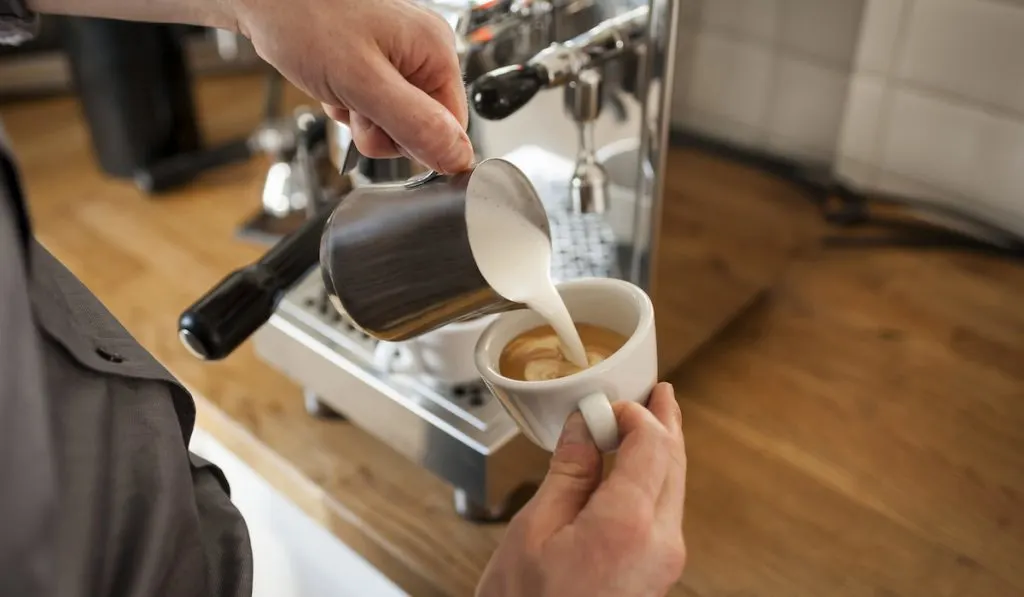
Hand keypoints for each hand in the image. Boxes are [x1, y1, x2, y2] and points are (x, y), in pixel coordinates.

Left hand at [231, 0, 472, 172]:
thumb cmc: (303, 18)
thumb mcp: (363, 82)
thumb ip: (414, 124)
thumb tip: (457, 158)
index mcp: (435, 52)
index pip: (452, 127)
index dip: (417, 143)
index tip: (381, 130)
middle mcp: (422, 52)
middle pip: (421, 126)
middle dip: (382, 129)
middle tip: (353, 106)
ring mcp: (398, 56)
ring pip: (393, 120)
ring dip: (361, 118)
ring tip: (339, 91)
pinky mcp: (373, 61)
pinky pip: (372, 104)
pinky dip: (348, 104)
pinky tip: (332, 86)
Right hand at [476, 383, 686, 596]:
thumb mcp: (535, 530)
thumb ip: (569, 472)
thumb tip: (584, 426)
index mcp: (627, 525)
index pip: (652, 444)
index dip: (635, 413)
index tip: (610, 401)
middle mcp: (661, 543)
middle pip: (674, 463)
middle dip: (664, 423)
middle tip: (656, 392)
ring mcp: (665, 562)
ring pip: (675, 488)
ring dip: (661, 451)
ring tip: (645, 422)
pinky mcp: (659, 575)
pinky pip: (666, 513)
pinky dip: (655, 481)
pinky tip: (637, 470)